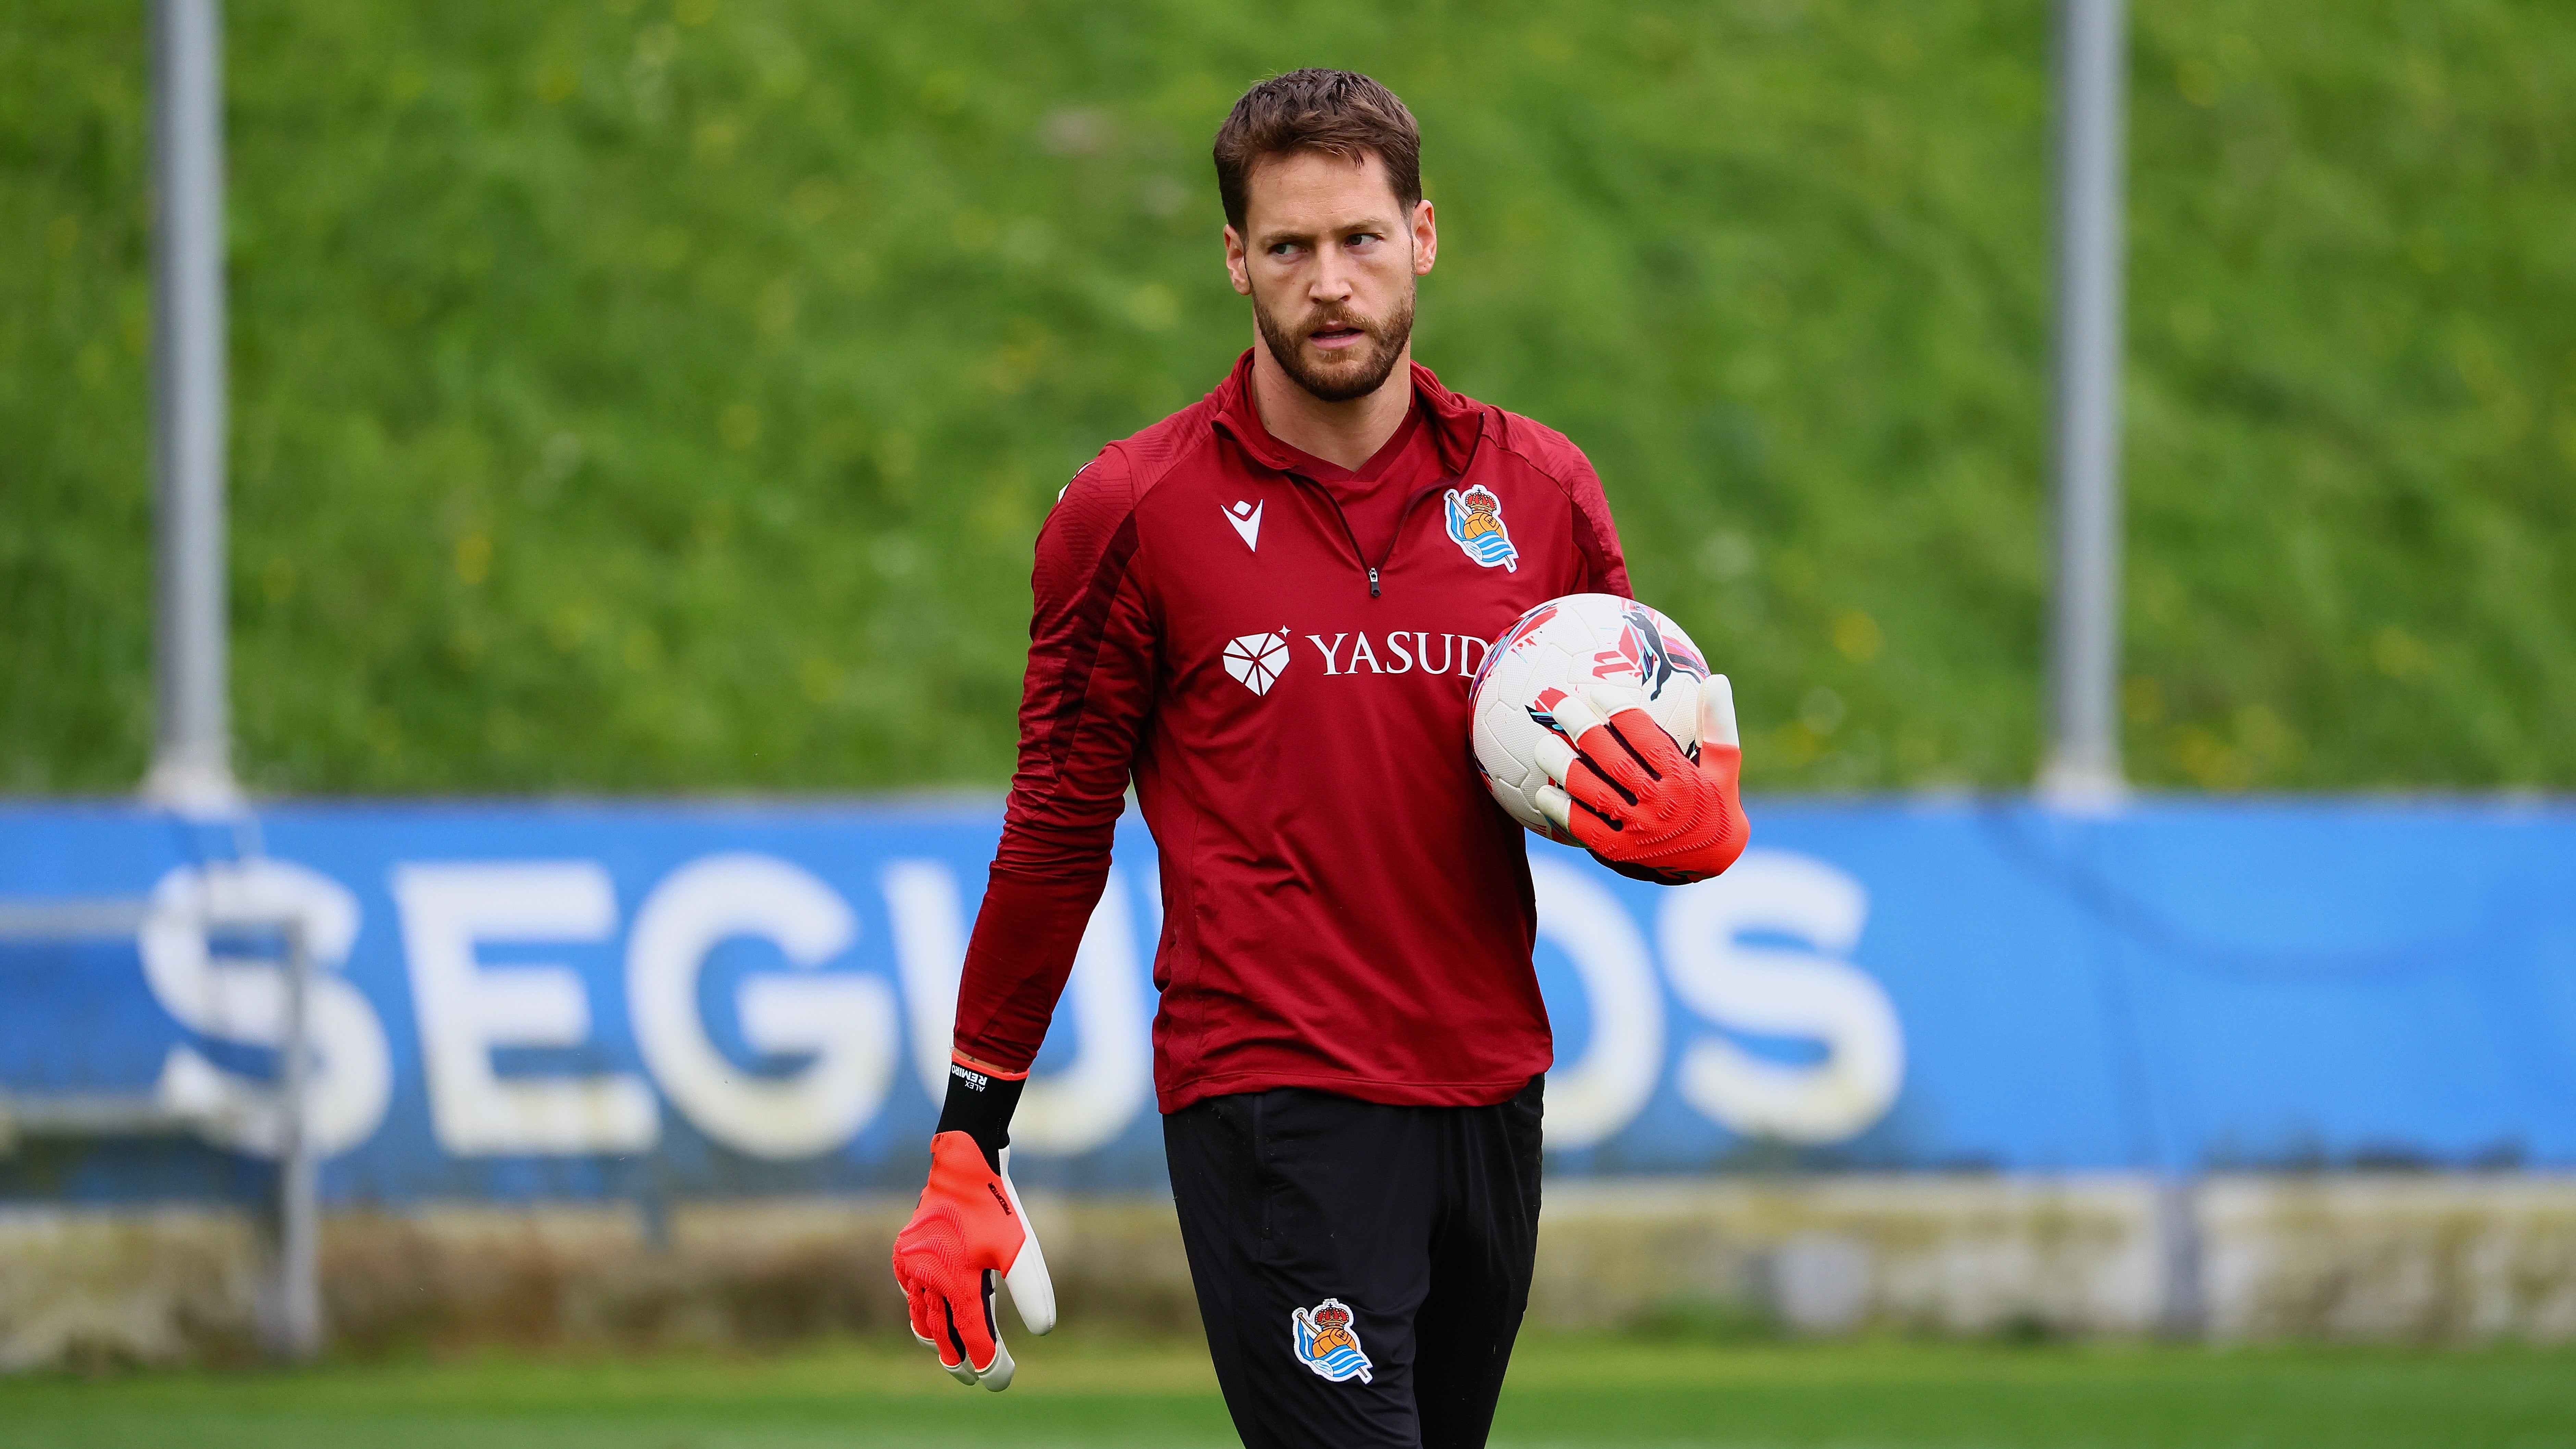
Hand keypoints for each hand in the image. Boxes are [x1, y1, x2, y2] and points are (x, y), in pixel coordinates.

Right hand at [891, 1131, 1055, 1388]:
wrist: (962, 1164)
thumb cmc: (995, 1207)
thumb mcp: (1021, 1248)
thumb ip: (1030, 1290)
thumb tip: (1043, 1330)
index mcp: (957, 1282)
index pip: (974, 1338)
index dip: (988, 1363)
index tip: (999, 1380)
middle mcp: (929, 1279)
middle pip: (942, 1336)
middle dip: (959, 1361)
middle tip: (972, 1378)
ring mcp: (912, 1267)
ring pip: (921, 1318)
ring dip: (937, 1338)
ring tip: (950, 1355)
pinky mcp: (904, 1254)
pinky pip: (910, 1292)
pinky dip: (921, 1307)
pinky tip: (932, 1311)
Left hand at [1532, 674, 1748, 884]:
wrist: (1713, 862)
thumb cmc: (1716, 802)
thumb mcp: (1724, 765)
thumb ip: (1718, 723)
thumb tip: (1717, 679)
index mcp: (1684, 781)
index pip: (1647, 741)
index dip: (1621, 714)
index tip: (1598, 692)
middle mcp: (1661, 806)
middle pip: (1616, 764)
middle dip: (1585, 732)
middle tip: (1562, 707)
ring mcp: (1639, 832)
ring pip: (1596, 795)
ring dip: (1566, 768)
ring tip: (1544, 745)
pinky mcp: (1621, 853)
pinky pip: (1586, 829)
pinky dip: (1563, 811)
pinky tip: (1543, 792)